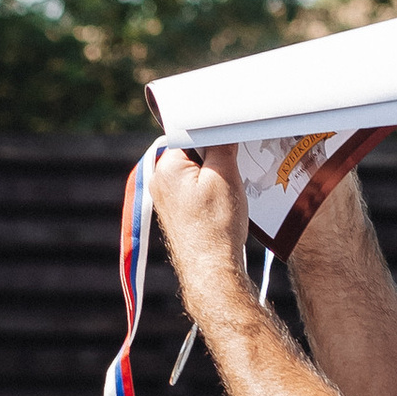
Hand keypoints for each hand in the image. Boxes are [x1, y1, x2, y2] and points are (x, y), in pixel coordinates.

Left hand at [150, 145, 252, 310]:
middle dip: (217, 154)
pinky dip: (212, 189)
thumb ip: (221, 143)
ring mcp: (167, 197)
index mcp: (166, 165)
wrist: (212, 271)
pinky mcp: (177, 211)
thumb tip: (223, 125)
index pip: (192, 132)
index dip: (216, 132)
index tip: (234, 137)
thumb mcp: (224, 174)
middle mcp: (160, 179)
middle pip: (194, 151)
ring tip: (229, 189)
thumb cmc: (216, 227)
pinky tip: (224, 202)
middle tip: (235, 165)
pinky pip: (196, 188)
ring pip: (197, 170)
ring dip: (217, 173)